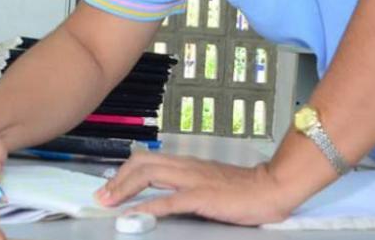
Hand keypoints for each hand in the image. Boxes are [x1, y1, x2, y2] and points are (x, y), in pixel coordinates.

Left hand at [95, 152, 300, 225]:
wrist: (271, 187)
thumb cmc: (244, 188)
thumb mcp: (208, 182)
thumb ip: (186, 184)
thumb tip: (162, 193)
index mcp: (186, 164)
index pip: (146, 159)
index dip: (124, 172)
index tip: (109, 186)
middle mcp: (186, 167)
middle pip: (141, 163)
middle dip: (117, 179)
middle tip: (102, 196)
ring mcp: (193, 180)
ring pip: (150, 174)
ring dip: (125, 188)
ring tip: (110, 202)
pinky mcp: (203, 197)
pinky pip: (170, 200)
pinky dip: (149, 207)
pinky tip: (136, 215)